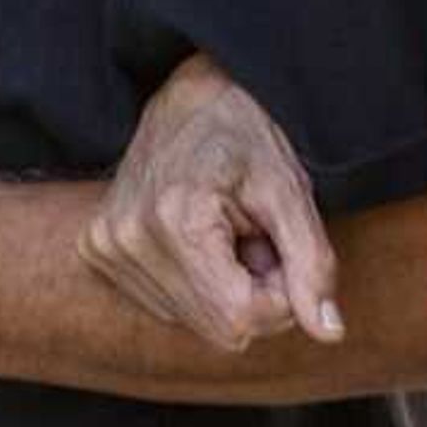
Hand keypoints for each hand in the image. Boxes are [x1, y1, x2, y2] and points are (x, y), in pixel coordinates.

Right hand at [81, 52, 343, 352]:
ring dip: (226, 288)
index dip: (279, 297)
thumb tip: (329, 333)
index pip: (240, 319)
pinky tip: (202, 238)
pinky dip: (198, 282)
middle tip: (260, 239)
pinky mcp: (97, 252)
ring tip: (230, 232)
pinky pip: (167, 305)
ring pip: (193, 321)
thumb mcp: (291, 192)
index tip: (285, 251)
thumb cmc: (248, 135)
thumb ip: (312, 264)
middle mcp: (126, 239)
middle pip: (218, 327)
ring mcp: (104, 247)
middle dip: (254, 294)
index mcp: (173, 220)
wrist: (193, 94)